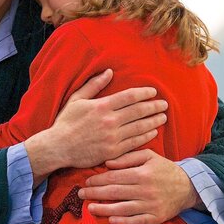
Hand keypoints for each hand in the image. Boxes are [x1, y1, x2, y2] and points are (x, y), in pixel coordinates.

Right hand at [25, 69, 167, 180]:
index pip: (129, 97)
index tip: (153, 92)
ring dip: (154, 121)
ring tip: (163, 117)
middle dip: (154, 106)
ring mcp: (112, 137)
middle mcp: (110, 121)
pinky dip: (146, 136)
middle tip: (164, 104)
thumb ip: (94, 85)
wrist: (58, 147)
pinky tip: (153, 132)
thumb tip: (109, 72)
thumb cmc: (66, 122)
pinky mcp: (113, 151)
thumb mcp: (77, 99)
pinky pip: (134, 142)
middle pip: (139, 111)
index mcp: (102, 106)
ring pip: (140, 127)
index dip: (144, 93)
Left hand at [79, 149, 201, 223]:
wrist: (188, 186)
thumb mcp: (149, 156)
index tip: (87, 182)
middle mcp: (145, 190)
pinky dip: (123, 222)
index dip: (98, 180)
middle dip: (95, 194)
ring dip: (104, 209)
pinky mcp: (156, 218)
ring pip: (122, 209)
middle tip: (81, 194)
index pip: (114, 177)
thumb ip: (128, 157)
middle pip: (115, 193)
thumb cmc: (164, 169)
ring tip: (90, 208)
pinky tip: (111, 220)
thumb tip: (107, 163)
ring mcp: (151, 206)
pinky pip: (136, 222)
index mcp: (142, 173)